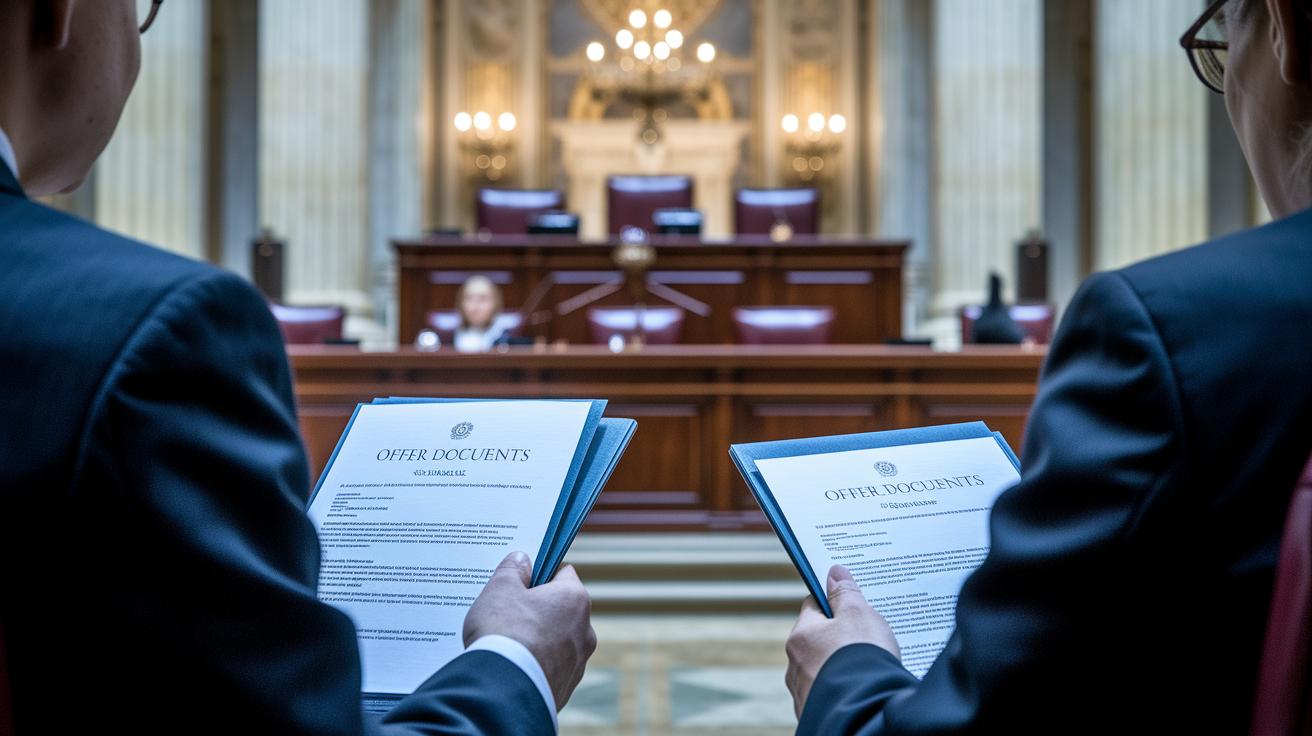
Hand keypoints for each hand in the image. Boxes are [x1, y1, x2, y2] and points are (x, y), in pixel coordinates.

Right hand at [463, 551, 596, 710]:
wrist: (501, 692)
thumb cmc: (504, 633)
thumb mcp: (500, 589)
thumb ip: (512, 569)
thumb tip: (522, 560)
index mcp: (575, 600)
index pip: (563, 573)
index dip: (540, 573)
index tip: (520, 581)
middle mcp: (584, 631)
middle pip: (560, 610)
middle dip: (536, 609)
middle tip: (507, 612)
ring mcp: (577, 664)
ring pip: (556, 641)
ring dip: (536, 639)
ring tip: (506, 644)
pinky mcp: (564, 690)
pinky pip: (549, 669)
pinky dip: (534, 666)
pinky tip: (511, 667)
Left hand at [785, 565, 899, 717]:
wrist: (867, 710)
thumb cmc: (862, 659)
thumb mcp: (859, 615)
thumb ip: (846, 593)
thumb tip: (834, 573)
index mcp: (801, 636)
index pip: (813, 607)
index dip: (834, 602)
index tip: (851, 604)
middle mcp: (795, 664)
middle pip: (818, 639)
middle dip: (840, 636)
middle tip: (866, 637)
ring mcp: (804, 690)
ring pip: (824, 667)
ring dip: (840, 664)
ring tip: (867, 666)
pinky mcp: (816, 711)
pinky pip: (830, 691)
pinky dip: (843, 687)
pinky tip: (861, 686)